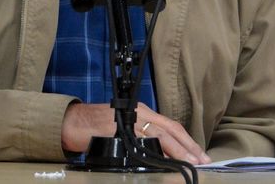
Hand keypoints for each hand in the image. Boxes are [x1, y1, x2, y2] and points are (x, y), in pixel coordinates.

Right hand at [61, 102, 210, 164]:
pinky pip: (142, 142)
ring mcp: (130, 121)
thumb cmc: (93, 125)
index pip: (170, 125)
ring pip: (161, 135)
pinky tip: (165, 161)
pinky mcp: (120, 131)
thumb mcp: (122, 125)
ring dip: (178, 149)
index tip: (199, 153)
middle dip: (189, 145)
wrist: (71, 122)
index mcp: (141, 112)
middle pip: (170, 129)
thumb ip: (139, 135)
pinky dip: (156, 152)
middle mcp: (139, 113)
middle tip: (203, 160)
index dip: (186, 140)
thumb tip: (158, 153)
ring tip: (191, 162)